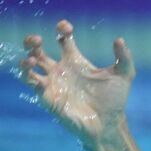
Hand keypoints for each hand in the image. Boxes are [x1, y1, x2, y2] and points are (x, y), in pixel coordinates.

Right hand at [18, 20, 134, 146]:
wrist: (108, 123)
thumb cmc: (115, 99)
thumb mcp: (125, 74)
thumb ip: (124, 57)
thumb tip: (119, 39)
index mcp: (77, 61)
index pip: (63, 40)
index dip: (62, 29)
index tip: (65, 27)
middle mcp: (62, 70)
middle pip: (38, 51)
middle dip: (33, 42)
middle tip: (36, 39)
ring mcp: (53, 84)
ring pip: (29, 68)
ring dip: (26, 61)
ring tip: (32, 58)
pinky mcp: (48, 98)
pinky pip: (33, 85)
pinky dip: (30, 78)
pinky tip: (36, 75)